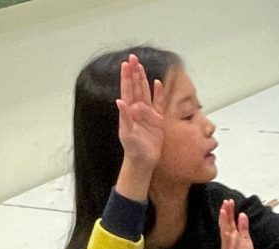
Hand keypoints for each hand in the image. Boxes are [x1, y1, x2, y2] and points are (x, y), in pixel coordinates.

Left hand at [115, 54, 166, 174]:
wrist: (143, 161)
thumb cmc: (133, 149)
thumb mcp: (127, 134)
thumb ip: (124, 117)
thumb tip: (119, 101)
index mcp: (129, 111)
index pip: (127, 90)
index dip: (126, 77)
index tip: (125, 64)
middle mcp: (137, 110)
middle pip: (135, 87)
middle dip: (134, 72)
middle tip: (133, 58)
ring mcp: (148, 114)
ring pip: (145, 92)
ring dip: (143, 79)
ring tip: (140, 66)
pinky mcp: (157, 120)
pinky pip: (159, 103)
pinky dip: (158, 93)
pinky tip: (157, 83)